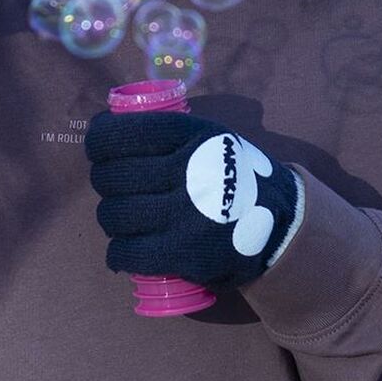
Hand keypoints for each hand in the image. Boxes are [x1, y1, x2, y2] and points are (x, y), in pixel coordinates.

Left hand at [84, 111, 300, 290]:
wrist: (283, 224)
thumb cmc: (234, 174)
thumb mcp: (210, 136)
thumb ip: (168, 131)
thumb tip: (108, 127)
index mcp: (191, 135)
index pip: (123, 134)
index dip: (99, 140)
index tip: (99, 146)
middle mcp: (187, 170)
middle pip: (111, 176)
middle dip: (104, 180)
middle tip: (114, 186)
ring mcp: (184, 214)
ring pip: (113, 214)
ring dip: (111, 216)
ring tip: (124, 217)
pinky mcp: (184, 253)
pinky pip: (126, 252)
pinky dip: (118, 252)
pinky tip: (125, 249)